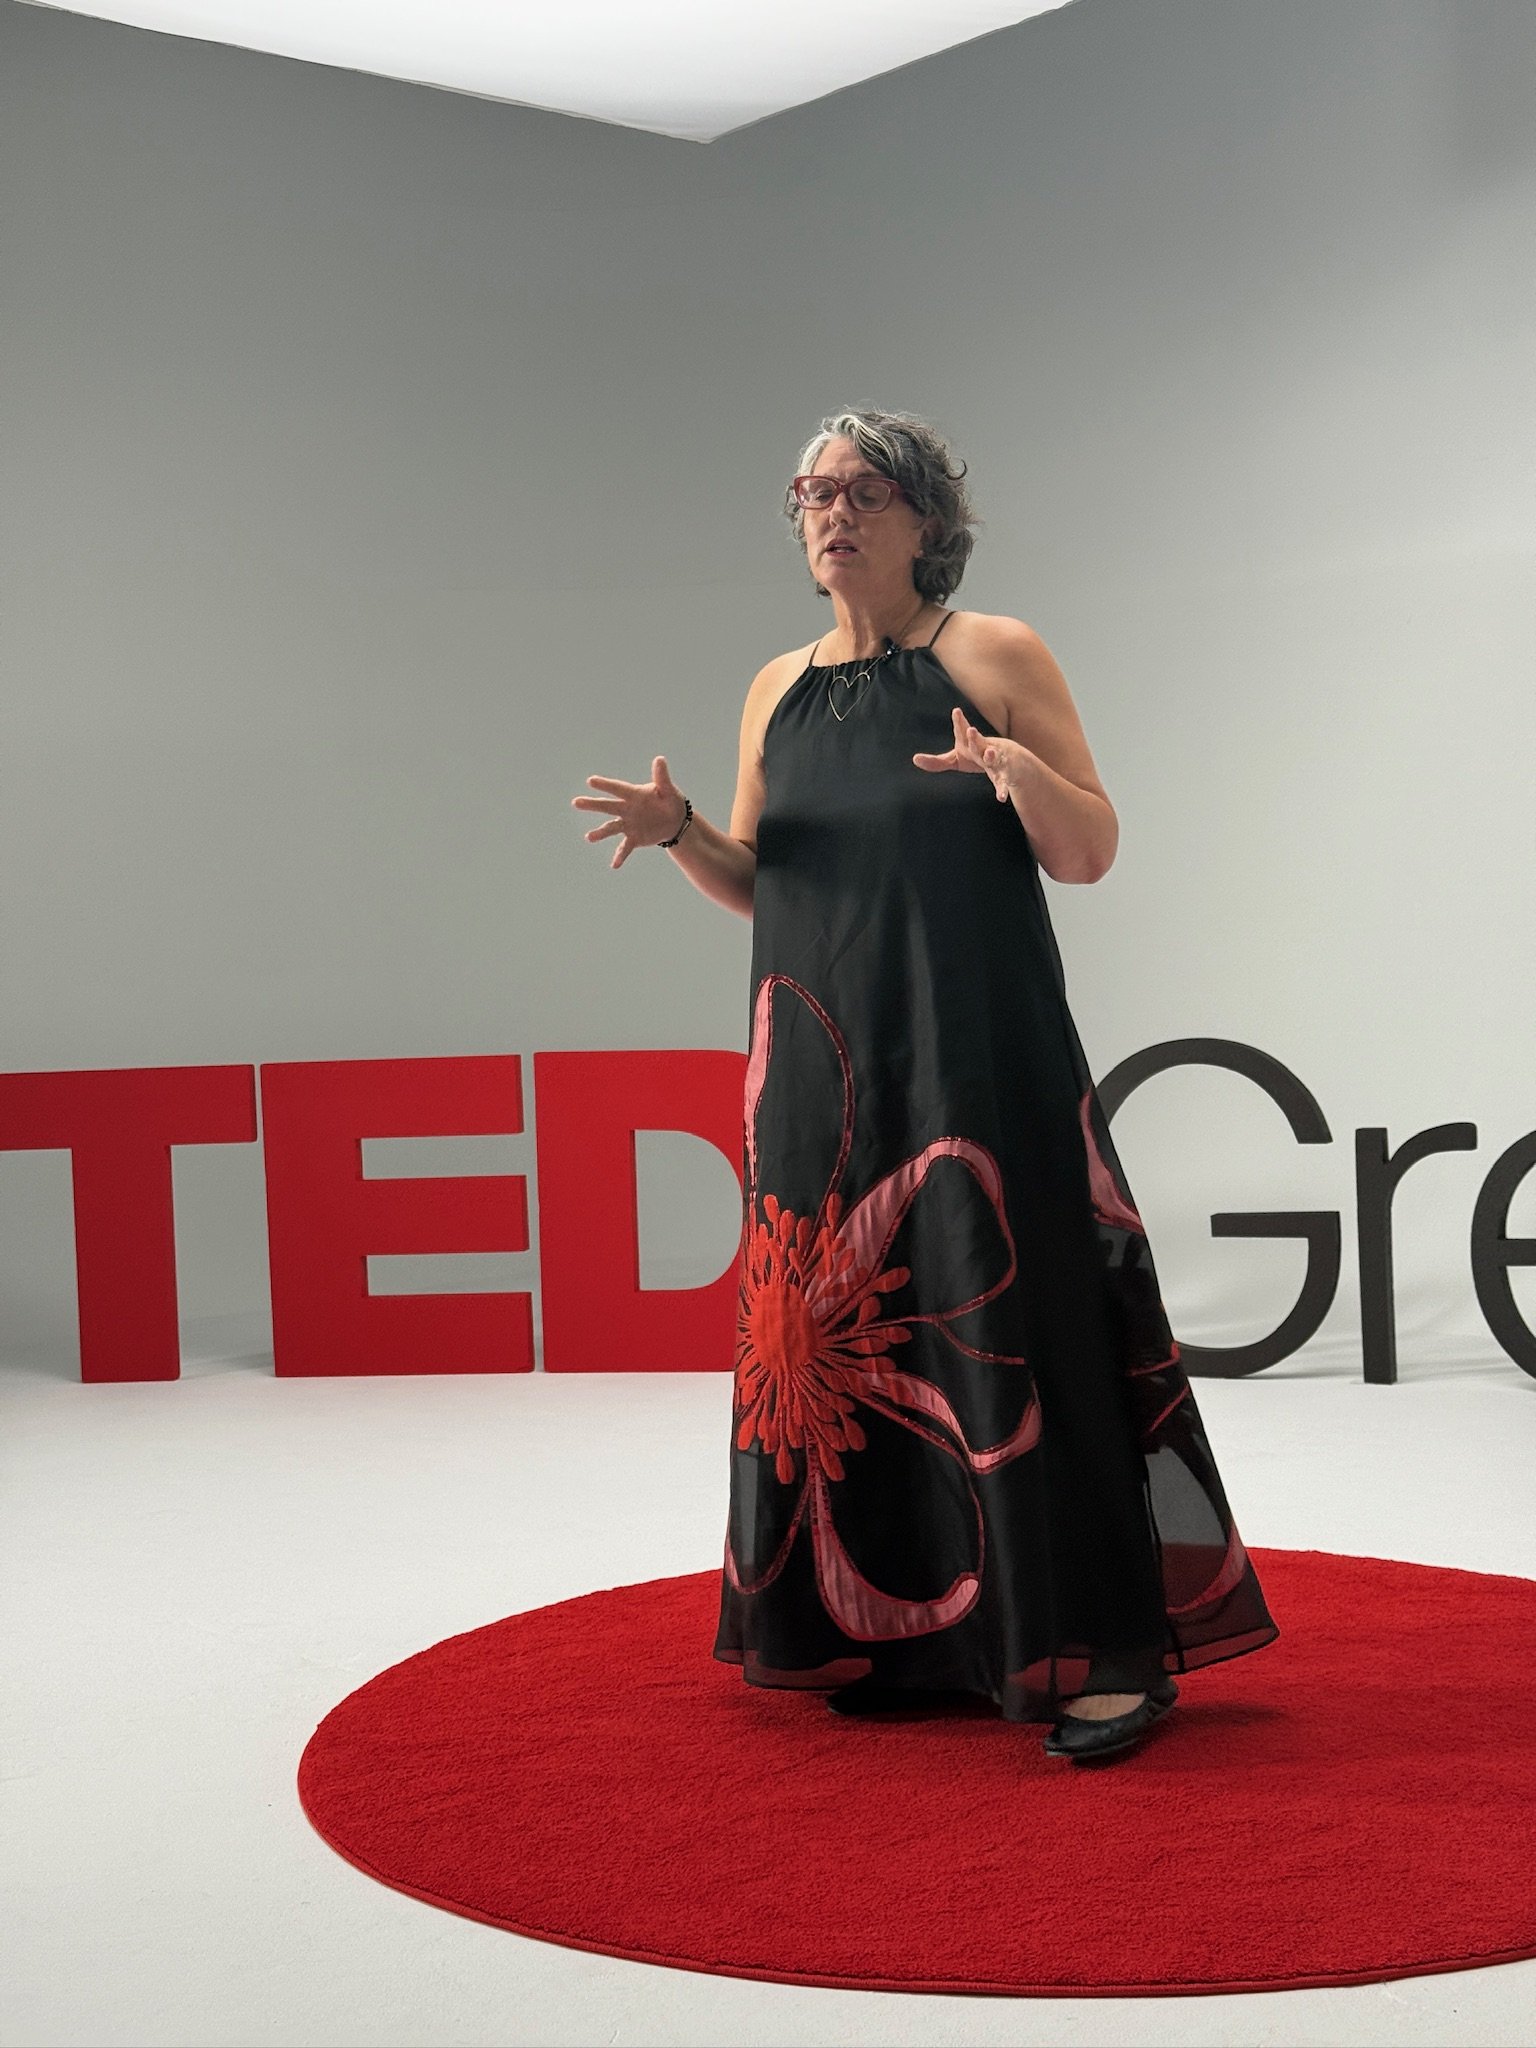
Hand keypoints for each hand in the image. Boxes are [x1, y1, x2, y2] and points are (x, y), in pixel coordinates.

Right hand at [571, 754, 687, 869]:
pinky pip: (625, 848)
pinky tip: (614, 865)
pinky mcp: (634, 838)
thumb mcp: (668, 790)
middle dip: (592, 805)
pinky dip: (619, 856)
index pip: (618, 788)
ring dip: (600, 833)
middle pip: (608, 806)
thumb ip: (662, 777)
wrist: (675, 821)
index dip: (605, 785)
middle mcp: (627, 809)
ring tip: (589, 838)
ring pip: (611, 828)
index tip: (591, 781)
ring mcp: (628, 824)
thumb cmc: (670, 801)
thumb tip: (659, 759)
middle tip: (576, 802)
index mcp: (634, 794)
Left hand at [913, 706, 1026, 804]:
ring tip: (991, 753)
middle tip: (970, 731)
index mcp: (971, 744)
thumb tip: (915, 759)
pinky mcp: (1004, 775)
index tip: (956, 711)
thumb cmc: (977, 757)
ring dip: (992, 755)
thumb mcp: (956, 759)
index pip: (963, 732)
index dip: (959, 722)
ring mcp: (996, 761)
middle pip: (979, 743)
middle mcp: (984, 749)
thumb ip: (937, 761)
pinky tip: (1001, 798)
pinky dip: (1002, 789)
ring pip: (994, 758)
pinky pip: (1002, 782)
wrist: (1010, 761)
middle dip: (975, 738)